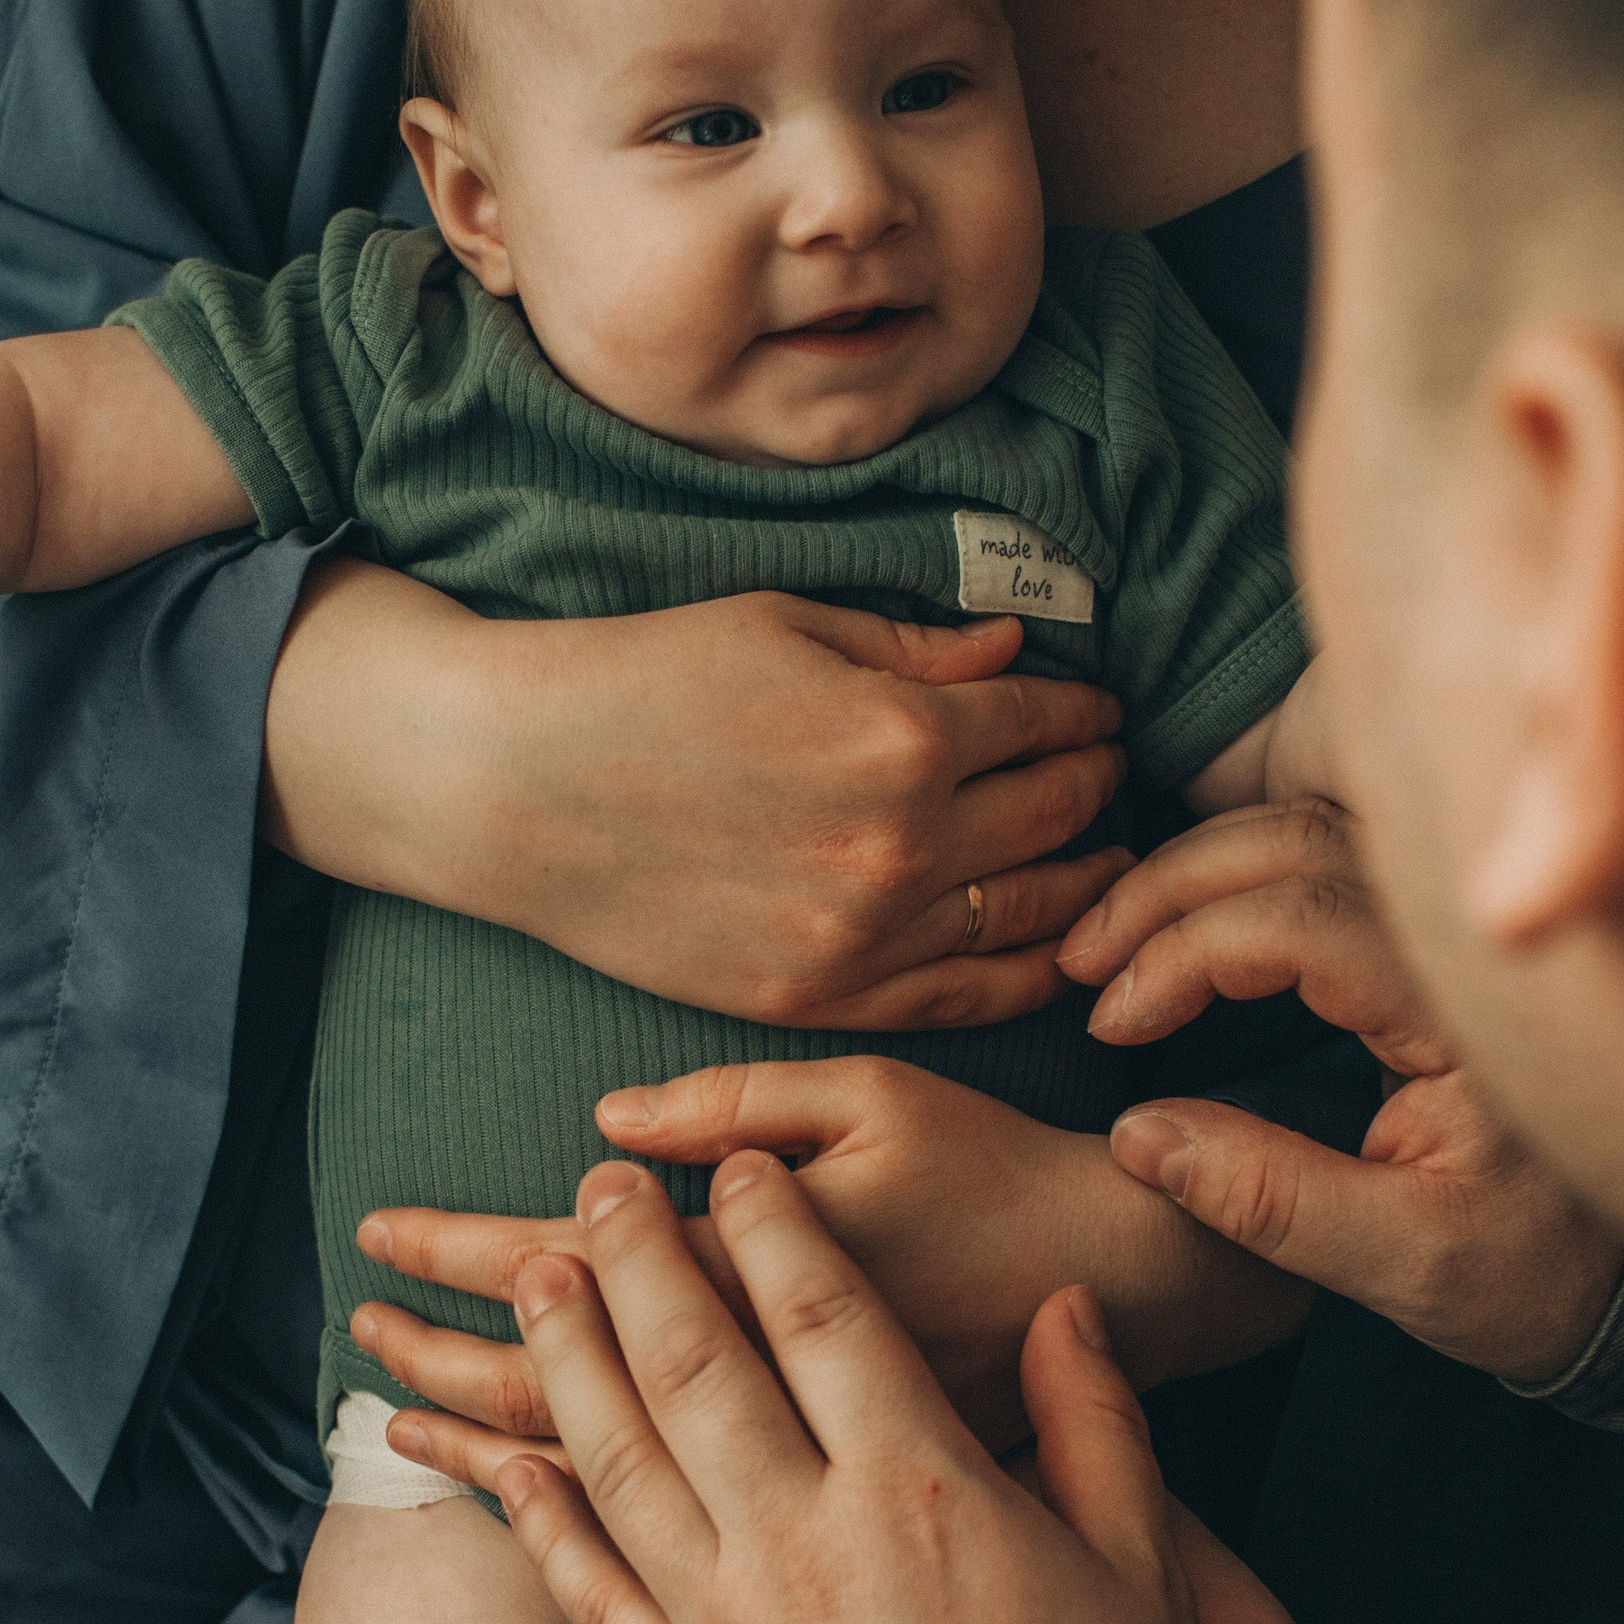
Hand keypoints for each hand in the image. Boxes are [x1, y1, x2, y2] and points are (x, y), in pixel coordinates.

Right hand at [263, 568, 1132, 1029]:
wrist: (510, 786)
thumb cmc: (639, 680)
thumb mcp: (785, 624)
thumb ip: (917, 649)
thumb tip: (1018, 655)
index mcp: (900, 734)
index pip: (1045, 725)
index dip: (1085, 713)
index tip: (1099, 711)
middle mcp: (899, 846)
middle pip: (1055, 820)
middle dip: (1097, 788)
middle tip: (1113, 774)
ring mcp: (861, 936)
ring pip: (1028, 918)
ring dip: (1085, 884)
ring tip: (1107, 861)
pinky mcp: (817, 998)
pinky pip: (962, 999)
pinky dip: (1024, 974)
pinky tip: (1050, 947)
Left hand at [393, 1155, 1348, 1623]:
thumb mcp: (1146, 1571)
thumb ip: (1098, 1423)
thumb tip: (1061, 1309)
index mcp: (924, 1488)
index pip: (823, 1311)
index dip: (772, 1225)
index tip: (738, 1172)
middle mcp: (805, 1539)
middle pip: (694, 1358)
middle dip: (639, 1257)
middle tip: (597, 1190)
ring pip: (619, 1454)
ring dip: (566, 1353)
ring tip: (533, 1279)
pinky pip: (587, 1589)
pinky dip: (537, 1513)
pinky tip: (504, 1457)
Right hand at [1061, 801, 1623, 1382]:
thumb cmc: (1527, 1272)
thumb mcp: (1405, 1265)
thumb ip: (1273, 1202)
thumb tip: (1136, 1136)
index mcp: (1470, 1008)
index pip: (1304, 916)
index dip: (1187, 951)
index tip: (1113, 1019)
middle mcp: (1467, 939)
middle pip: (1297, 839)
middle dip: (1168, 886)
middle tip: (1079, 959)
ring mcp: (1451, 923)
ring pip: (1308, 827)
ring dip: (1192, 869)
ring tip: (1106, 943)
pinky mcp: (1433, 932)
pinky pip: (1326, 852)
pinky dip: (1235, 870)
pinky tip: (1172, 919)